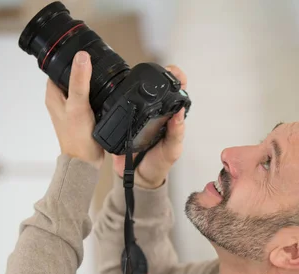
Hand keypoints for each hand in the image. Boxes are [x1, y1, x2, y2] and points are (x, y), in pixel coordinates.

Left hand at [45, 51, 103, 169]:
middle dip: (84, 71)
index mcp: (53, 94)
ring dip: (91, 84)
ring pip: (81, 87)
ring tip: (102, 80)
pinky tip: (104, 96)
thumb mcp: (78, 105)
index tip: (85, 55)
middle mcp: (60, 100)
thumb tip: (82, 57)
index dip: (71, 60)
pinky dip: (95, 96)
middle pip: (71, 76)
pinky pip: (88, 99)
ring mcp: (71, 108)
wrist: (86, 163)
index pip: (59, 67)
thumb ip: (79, 80)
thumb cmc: (77, 138)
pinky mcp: (81, 116)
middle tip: (97, 66)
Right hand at [112, 65, 186, 188]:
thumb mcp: (171, 151)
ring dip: (135, 82)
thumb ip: (176, 133)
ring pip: (137, 91)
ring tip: (134, 78)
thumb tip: (179, 112)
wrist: (138, 177)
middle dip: (156, 73)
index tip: (173, 71)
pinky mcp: (123, 119)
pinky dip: (119, 97)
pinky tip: (119, 92)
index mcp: (170, 116)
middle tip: (153, 71)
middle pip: (157, 85)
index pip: (177, 90)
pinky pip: (120, 105)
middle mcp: (155, 111)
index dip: (177, 77)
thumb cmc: (159, 164)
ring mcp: (139, 114)